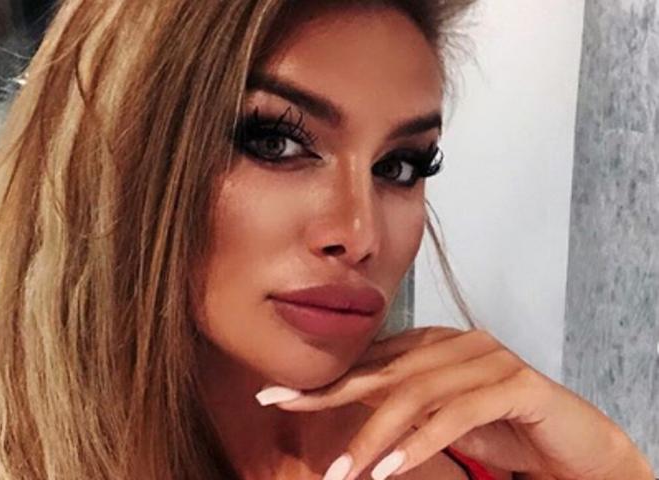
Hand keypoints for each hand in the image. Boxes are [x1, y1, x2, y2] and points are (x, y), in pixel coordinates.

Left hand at [255, 327, 653, 479]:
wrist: (572, 442)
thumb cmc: (502, 427)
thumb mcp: (439, 415)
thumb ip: (400, 405)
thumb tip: (347, 412)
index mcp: (437, 343)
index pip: (371, 361)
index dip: (325, 379)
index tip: (277, 395)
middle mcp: (459, 342)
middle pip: (386, 372)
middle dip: (332, 396)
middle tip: (286, 411)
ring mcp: (489, 359)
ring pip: (417, 394)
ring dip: (375, 436)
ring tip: (343, 473)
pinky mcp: (515, 384)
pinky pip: (457, 413)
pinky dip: (420, 442)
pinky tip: (391, 469)